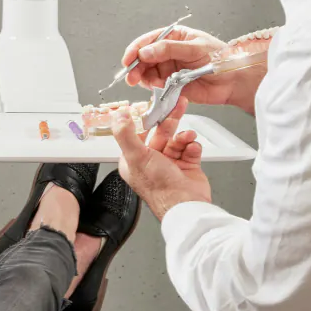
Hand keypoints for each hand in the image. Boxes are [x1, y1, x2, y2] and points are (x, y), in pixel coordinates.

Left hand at [112, 96, 211, 220]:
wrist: (186, 205)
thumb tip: (118, 116)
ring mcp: (170, 164)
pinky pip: (190, 148)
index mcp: (134, 160)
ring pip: (177, 139)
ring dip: (183, 135)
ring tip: (187, 135)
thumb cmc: (160, 188)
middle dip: (169, 120)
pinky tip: (192, 148)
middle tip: (177, 106)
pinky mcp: (187, 166)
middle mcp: (151, 161)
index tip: (153, 105)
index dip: (146, 118)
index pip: (138, 132)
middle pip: (160, 133)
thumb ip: (125, 134)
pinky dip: (192, 146)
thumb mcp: (136, 156)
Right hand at [121, 25, 261, 114]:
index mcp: (175, 37)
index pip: (149, 40)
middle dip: (136, 66)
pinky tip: (156, 87)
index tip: (128, 59)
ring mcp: (169, 69)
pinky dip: (152, 87)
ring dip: (142, 78)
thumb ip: (169, 49)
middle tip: (131, 76)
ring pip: (147, 72)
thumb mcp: (195, 48)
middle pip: (144, 57)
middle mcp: (169, 52)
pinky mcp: (171, 85)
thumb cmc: (221, 58)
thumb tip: (145, 51)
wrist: (235, 81)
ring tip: (143, 83)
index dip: (136, 49)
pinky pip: (155, 85)